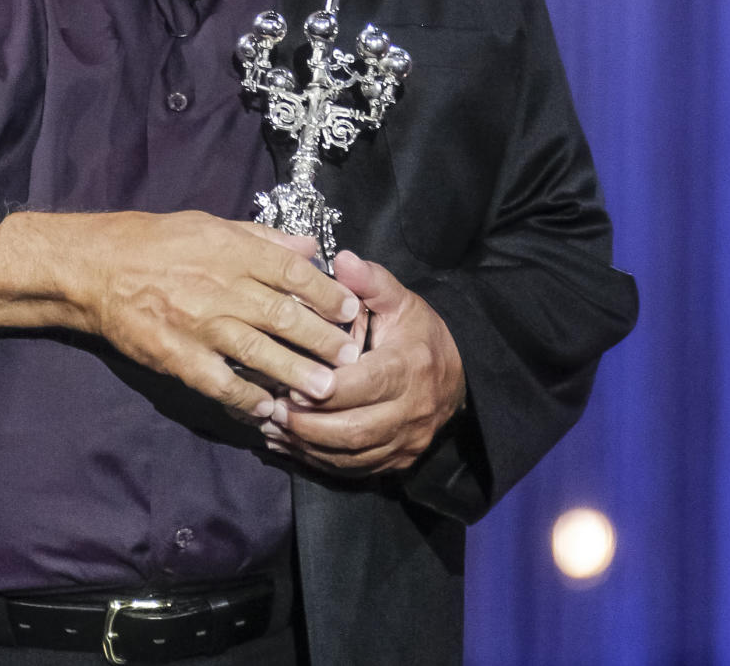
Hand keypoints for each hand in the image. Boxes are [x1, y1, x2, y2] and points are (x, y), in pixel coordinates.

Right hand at [0, 208, 363, 421]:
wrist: (97, 269)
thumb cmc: (155, 241)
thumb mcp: (210, 224)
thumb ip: (261, 238)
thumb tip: (307, 246)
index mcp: (231, 250)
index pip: (292, 273)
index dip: (327, 293)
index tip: (352, 310)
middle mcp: (221, 286)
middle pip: (284, 316)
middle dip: (322, 339)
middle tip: (350, 357)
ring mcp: (200, 325)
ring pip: (260, 352)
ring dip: (296, 373)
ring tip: (325, 390)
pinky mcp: (179, 357)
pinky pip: (222, 382)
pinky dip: (249, 397)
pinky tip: (270, 409)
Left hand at [262, 249, 465, 473]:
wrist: (458, 374)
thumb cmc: (418, 332)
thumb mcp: (399, 299)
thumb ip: (370, 280)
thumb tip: (342, 259)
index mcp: (409, 367)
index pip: (364, 385)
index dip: (325, 389)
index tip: (289, 383)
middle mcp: (410, 412)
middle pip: (354, 430)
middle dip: (308, 424)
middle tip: (270, 409)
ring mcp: (405, 442)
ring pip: (351, 457)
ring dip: (307, 446)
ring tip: (271, 427)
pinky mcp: (397, 462)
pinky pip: (354, 471)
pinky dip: (318, 462)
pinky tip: (288, 445)